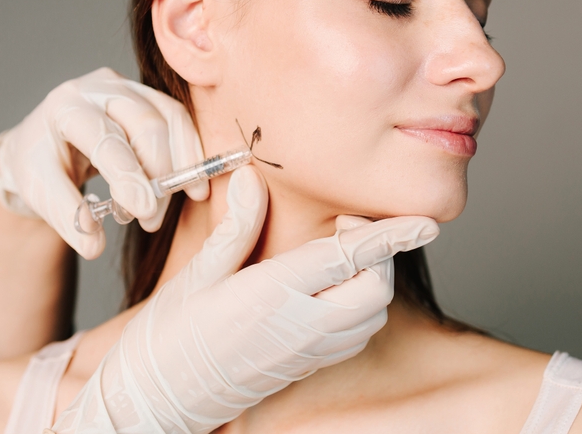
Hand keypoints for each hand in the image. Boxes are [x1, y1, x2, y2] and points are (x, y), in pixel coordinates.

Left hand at [0, 68, 205, 258]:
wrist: (47, 142)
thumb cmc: (42, 164)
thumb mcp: (39, 192)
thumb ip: (65, 216)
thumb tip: (93, 245)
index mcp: (65, 105)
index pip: (104, 138)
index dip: (128, 175)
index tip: (144, 210)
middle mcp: (99, 87)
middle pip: (144, 122)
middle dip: (157, 173)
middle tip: (152, 218)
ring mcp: (129, 89)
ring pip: (170, 117)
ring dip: (182, 162)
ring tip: (183, 200)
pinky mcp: (151, 98)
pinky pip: (180, 120)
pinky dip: (191, 152)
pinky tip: (192, 183)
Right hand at [50, 165, 439, 433]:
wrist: (155, 401)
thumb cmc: (167, 337)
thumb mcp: (196, 275)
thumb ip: (236, 228)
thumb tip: (254, 179)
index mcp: (271, 296)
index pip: (347, 258)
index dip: (391, 236)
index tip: (425, 222)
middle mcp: (299, 327)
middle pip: (374, 289)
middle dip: (378, 255)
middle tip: (345, 227)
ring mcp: (305, 352)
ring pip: (370, 315)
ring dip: (370, 281)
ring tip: (336, 256)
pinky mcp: (305, 367)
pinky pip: (354, 336)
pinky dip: (359, 307)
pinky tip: (329, 288)